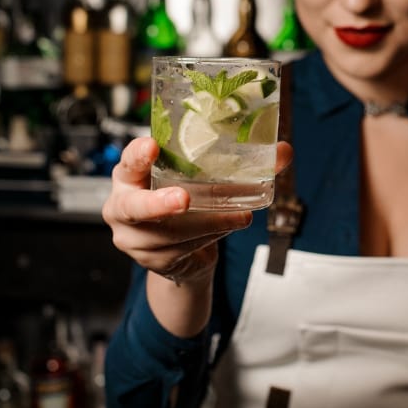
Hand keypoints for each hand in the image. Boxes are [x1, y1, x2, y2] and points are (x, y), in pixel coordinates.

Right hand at [102, 137, 293, 285]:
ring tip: (238, 217)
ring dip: (208, 223)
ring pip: (171, 233)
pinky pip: (183, 249)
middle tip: (184, 198)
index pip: (128, 162)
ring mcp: (134, 239)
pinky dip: (210, 236)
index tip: (152, 146)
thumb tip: (285, 151)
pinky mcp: (153, 262)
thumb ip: (241, 161)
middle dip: (159, 204)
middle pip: (134, 208)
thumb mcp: (202, 177)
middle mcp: (123, 207)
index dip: (137, 155)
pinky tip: (228, 227)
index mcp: (130, 176)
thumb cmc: (189, 201)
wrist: (184, 251)